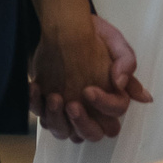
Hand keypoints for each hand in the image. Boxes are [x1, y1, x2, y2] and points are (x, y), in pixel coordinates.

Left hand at [33, 13, 151, 143]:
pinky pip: (41, 118)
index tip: (89, 89)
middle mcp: (93, 109)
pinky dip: (37, 106)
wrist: (66, 28)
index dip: (104, 106)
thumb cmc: (94, 36)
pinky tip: (36, 87)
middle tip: (72, 104)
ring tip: (53, 97)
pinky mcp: (49, 106)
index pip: (115, 113)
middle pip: (93, 134)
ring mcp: (70, 110)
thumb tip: (122, 83)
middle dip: (82, 122)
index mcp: (113, 96)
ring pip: (65, 132)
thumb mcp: (115, 42)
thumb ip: (126, 61)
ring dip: (57, 119)